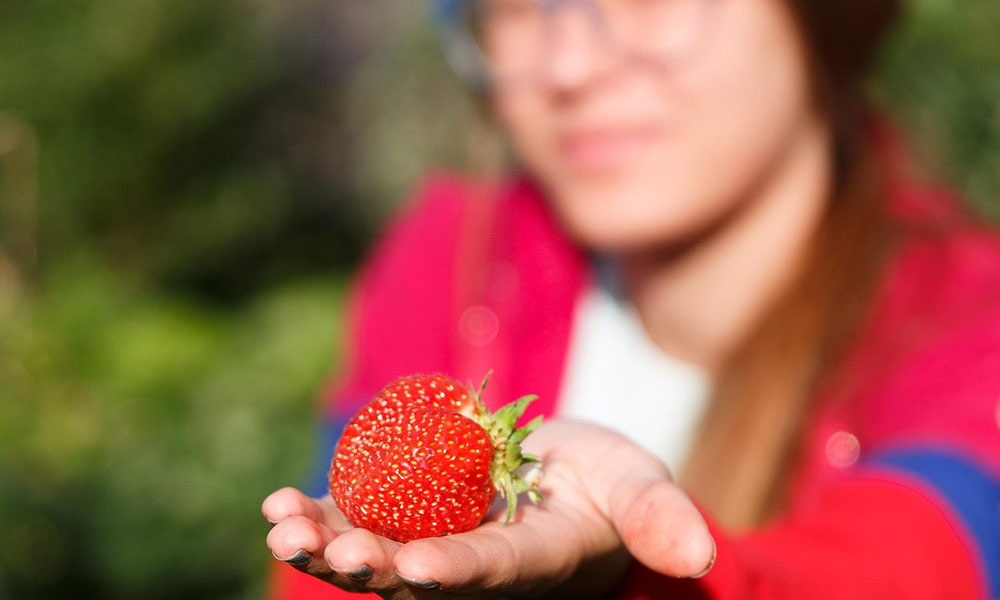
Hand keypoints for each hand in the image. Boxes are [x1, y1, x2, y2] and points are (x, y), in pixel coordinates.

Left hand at [263, 419, 714, 598]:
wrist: (564, 482)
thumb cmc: (608, 490)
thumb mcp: (641, 491)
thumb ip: (658, 518)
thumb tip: (699, 549)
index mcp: (529, 563)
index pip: (490, 573)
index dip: (456, 573)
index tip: (420, 570)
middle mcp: (471, 566)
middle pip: (415, 577)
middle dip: (374, 569)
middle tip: (338, 555)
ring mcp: (431, 540)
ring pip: (372, 555)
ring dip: (325, 546)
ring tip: (282, 530)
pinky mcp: (405, 513)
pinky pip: (357, 519)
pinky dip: (319, 515)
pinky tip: (277, 508)